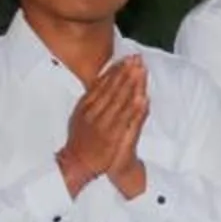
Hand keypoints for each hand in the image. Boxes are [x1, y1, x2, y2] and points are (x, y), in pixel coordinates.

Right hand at [58, 56, 146, 194]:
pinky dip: (135, 109)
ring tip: (141, 71)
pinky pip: (126, 121)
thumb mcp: (80, 115)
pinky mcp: (112, 137)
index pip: (101, 84)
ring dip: (131, 85)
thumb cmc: (81, 139)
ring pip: (120, 101)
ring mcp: (103, 125)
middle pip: (112, 89)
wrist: (77, 163)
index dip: (115, 70)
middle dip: (125, 72)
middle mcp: (94, 113)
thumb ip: (91, 99)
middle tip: (137, 58)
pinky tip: (143, 98)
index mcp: (86, 106)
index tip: (126, 58)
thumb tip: (102, 80)